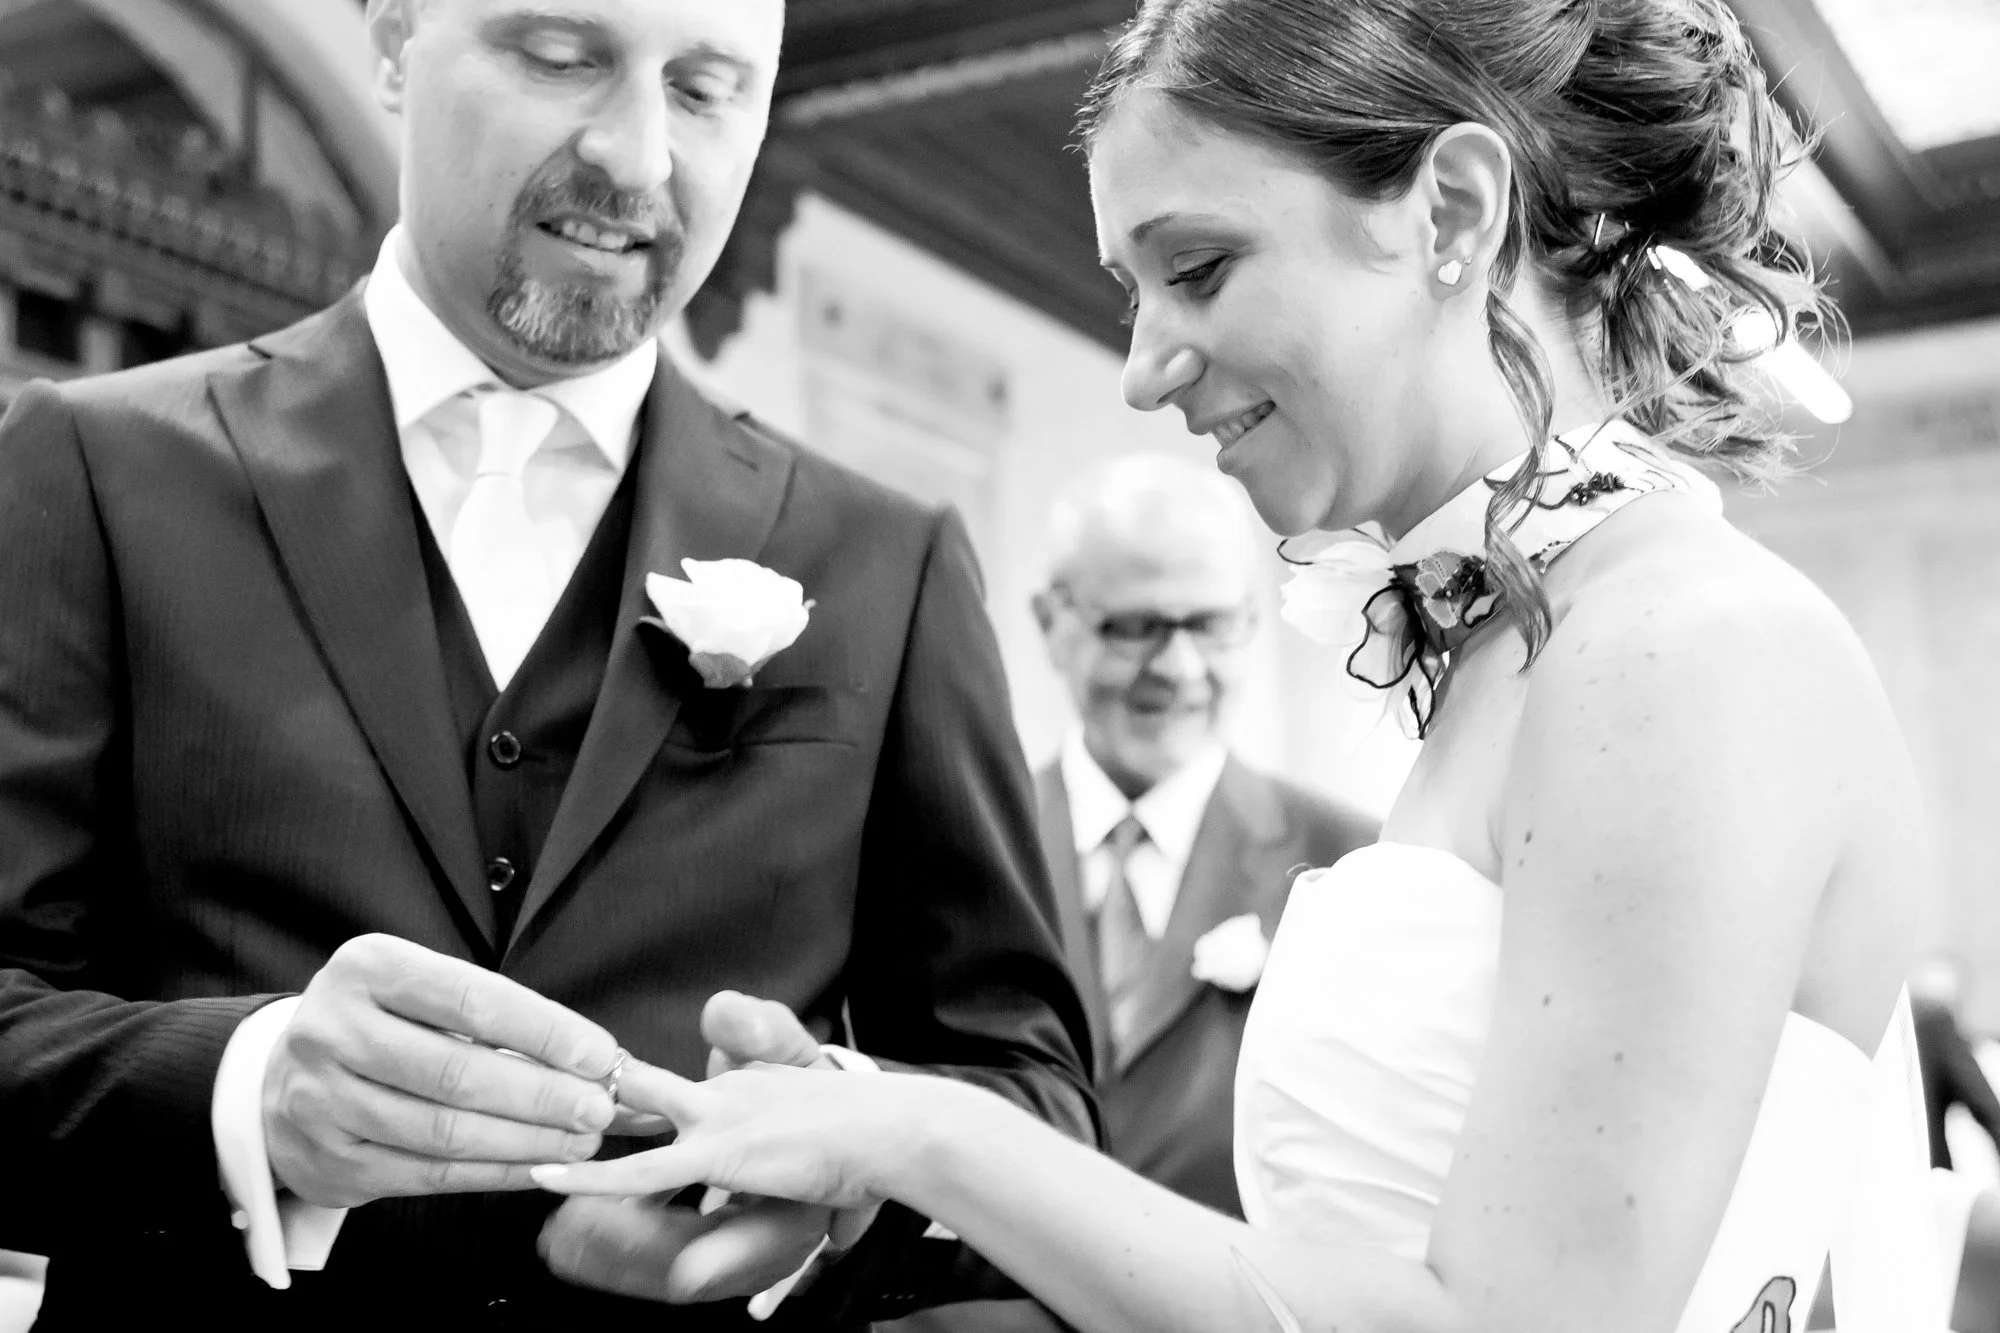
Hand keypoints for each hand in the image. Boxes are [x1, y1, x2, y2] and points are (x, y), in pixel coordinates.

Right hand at [263, 933, 619, 1207]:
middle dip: (544, 1095)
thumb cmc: (382, 1025)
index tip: (601, 1056)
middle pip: (459, 1072)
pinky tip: (537, 1168)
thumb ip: (500, 1018)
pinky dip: (493, 1174)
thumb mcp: (424, 993)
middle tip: (600, 1109)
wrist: (280, 1078)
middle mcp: (334, 1031)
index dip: (545, 1031)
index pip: (473, 1001)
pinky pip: (428, 1175)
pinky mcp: (330, 1161)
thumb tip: (599, 1059)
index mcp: (369, 969)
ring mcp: (323, 1101)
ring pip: (445, 1131)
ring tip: (580, 1142)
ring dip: (526, 1141)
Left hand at [541, 991, 872, 1305]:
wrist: (898, 1130)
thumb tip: (820, 1259)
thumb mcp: (826, 1180)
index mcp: (749, 1087)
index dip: (633, 1100)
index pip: (676, 1093)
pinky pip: (641, 1168)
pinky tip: (552, 1180)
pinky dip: (593, 1175)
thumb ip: (810, 1216)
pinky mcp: (717, 1149)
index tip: (598, 1110)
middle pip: (642, 1089)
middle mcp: (727, 1090)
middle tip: (548, 1108)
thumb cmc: (872, 1151)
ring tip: (535, 1150)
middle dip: (597, 1099)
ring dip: (585, 1133)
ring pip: (632, 1116)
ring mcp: (719, 1114)